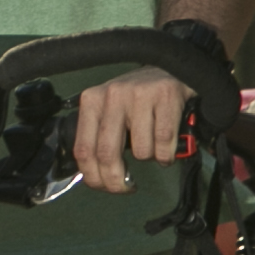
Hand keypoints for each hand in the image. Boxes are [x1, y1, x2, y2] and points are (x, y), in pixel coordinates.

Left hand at [72, 71, 193, 191]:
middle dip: (117, 180)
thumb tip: (95, 175)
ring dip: (150, 158)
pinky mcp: (165, 96)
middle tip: (126, 186)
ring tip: (153, 147)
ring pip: (141, 151)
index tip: (104, 186)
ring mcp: (139, 95)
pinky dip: (167, 154)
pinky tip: (167, 147)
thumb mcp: (108, 110)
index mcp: (92, 101)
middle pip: (107, 154)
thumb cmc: (137, 97)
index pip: (83, 149)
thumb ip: (98, 136)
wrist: (170, 68)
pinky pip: (164, 143)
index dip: (93, 177)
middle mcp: (112, 95)